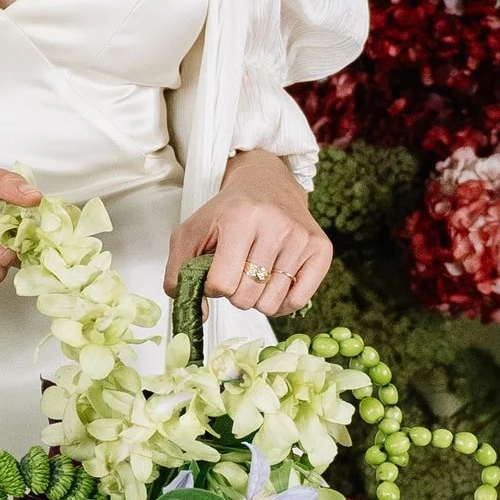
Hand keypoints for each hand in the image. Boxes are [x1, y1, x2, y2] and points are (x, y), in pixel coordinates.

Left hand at [167, 149, 331, 315]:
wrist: (266, 184)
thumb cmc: (226, 213)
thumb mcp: (190, 234)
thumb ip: (178, 274)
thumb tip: (200, 315)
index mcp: (240, 218)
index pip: (222, 283)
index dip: (213, 286)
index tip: (216, 272)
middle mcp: (276, 225)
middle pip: (245, 298)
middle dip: (235, 293)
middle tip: (238, 271)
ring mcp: (302, 238)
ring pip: (270, 304)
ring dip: (257, 299)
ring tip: (255, 273)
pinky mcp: (321, 249)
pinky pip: (298, 302)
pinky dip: (281, 302)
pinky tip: (274, 282)